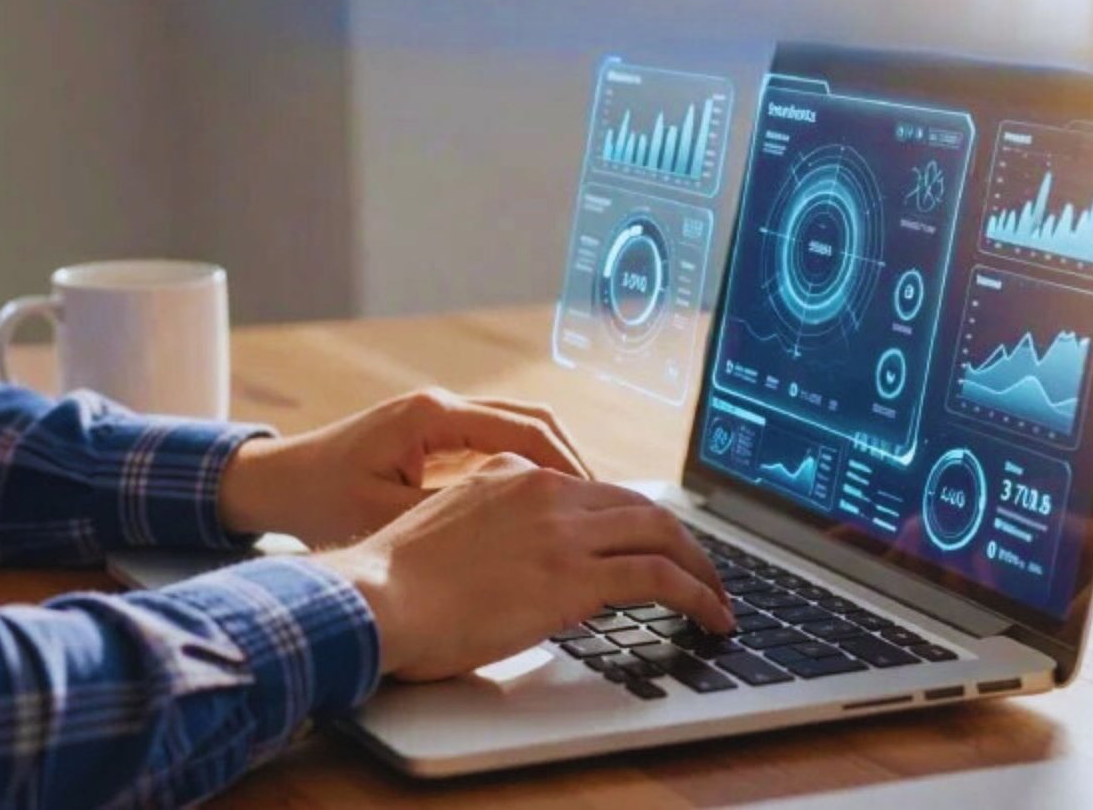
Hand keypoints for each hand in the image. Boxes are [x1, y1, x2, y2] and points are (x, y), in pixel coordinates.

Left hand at [217, 388, 590, 545]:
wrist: (273, 484)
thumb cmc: (318, 503)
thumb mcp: (385, 518)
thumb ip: (450, 519)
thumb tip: (517, 537)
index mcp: (433, 417)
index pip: (525, 429)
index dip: (568, 468)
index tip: (596, 504)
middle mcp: (442, 408)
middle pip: (533, 422)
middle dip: (573, 465)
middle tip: (604, 511)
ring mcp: (440, 420)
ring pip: (519, 431)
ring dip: (554, 468)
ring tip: (584, 514)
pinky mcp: (435, 437)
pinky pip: (497, 446)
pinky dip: (527, 472)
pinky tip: (542, 513)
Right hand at [311, 454, 734, 680]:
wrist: (373, 597)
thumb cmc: (391, 584)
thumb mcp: (444, 532)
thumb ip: (488, 532)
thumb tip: (515, 565)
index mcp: (510, 475)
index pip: (593, 490)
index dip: (631, 521)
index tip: (649, 545)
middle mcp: (544, 490)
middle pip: (638, 504)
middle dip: (680, 539)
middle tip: (703, 570)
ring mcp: (562, 530)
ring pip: (661, 533)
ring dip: (701, 568)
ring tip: (719, 600)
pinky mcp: (575, 575)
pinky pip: (660, 577)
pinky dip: (698, 594)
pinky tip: (711, 617)